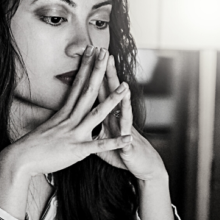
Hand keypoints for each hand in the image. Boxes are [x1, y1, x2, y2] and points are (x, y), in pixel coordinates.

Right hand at [6, 45, 132, 177]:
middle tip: (105, 52)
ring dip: (112, 101)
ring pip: (97, 114)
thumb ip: (59, 119)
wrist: (20, 159)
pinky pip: (99, 146)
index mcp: (63, 112)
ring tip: (125, 87)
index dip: (86, 66)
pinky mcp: (77, 150)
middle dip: (98, 71)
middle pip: (87, 91)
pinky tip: (129, 138)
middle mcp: (70, 119)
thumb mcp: (47, 126)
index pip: (77, 84)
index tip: (92, 50)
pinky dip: (115, 142)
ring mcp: (74, 133)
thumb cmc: (32, 145)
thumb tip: (62, 112)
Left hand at [94, 55, 166, 181]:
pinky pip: (126, 141)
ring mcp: (124, 131)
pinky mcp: (128, 146)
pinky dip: (126, 137)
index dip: (94, 73)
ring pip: (123, 112)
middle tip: (107, 55)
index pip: (99, 89)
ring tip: (124, 86)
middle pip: (111, 94)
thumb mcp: (102, 136)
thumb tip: (78, 114)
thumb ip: (92, 125)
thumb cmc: (120, 151)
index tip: (89, 55)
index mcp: (107, 115)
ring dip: (123, 100)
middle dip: (109, 76)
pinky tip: (128, 131)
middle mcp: (117, 119)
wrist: (142, 164)